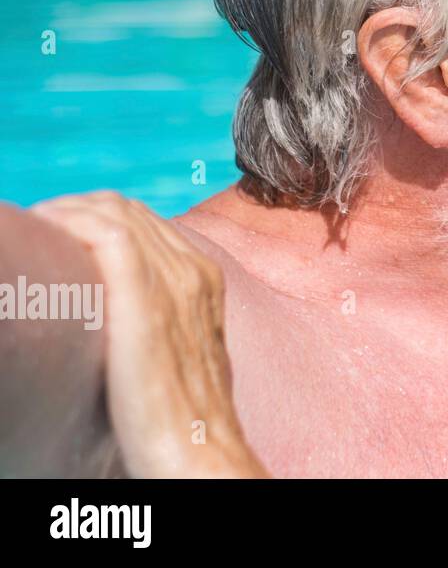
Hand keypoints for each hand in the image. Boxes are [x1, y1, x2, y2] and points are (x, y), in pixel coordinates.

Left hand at [31, 192, 266, 477]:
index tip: (53, 235)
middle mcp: (193, 271)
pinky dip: (71, 223)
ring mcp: (175, 283)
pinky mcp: (147, 301)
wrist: (200, 451)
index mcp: (204, 279)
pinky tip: (44, 236)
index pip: (141, 220)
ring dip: (63, 213)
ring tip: (32, 233)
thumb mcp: (183, 355)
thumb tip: (116, 322)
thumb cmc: (184, 419)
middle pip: (124, 208)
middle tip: (34, 234)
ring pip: (113, 211)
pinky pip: (108, 234)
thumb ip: (163, 323)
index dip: (90, 217)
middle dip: (71, 210)